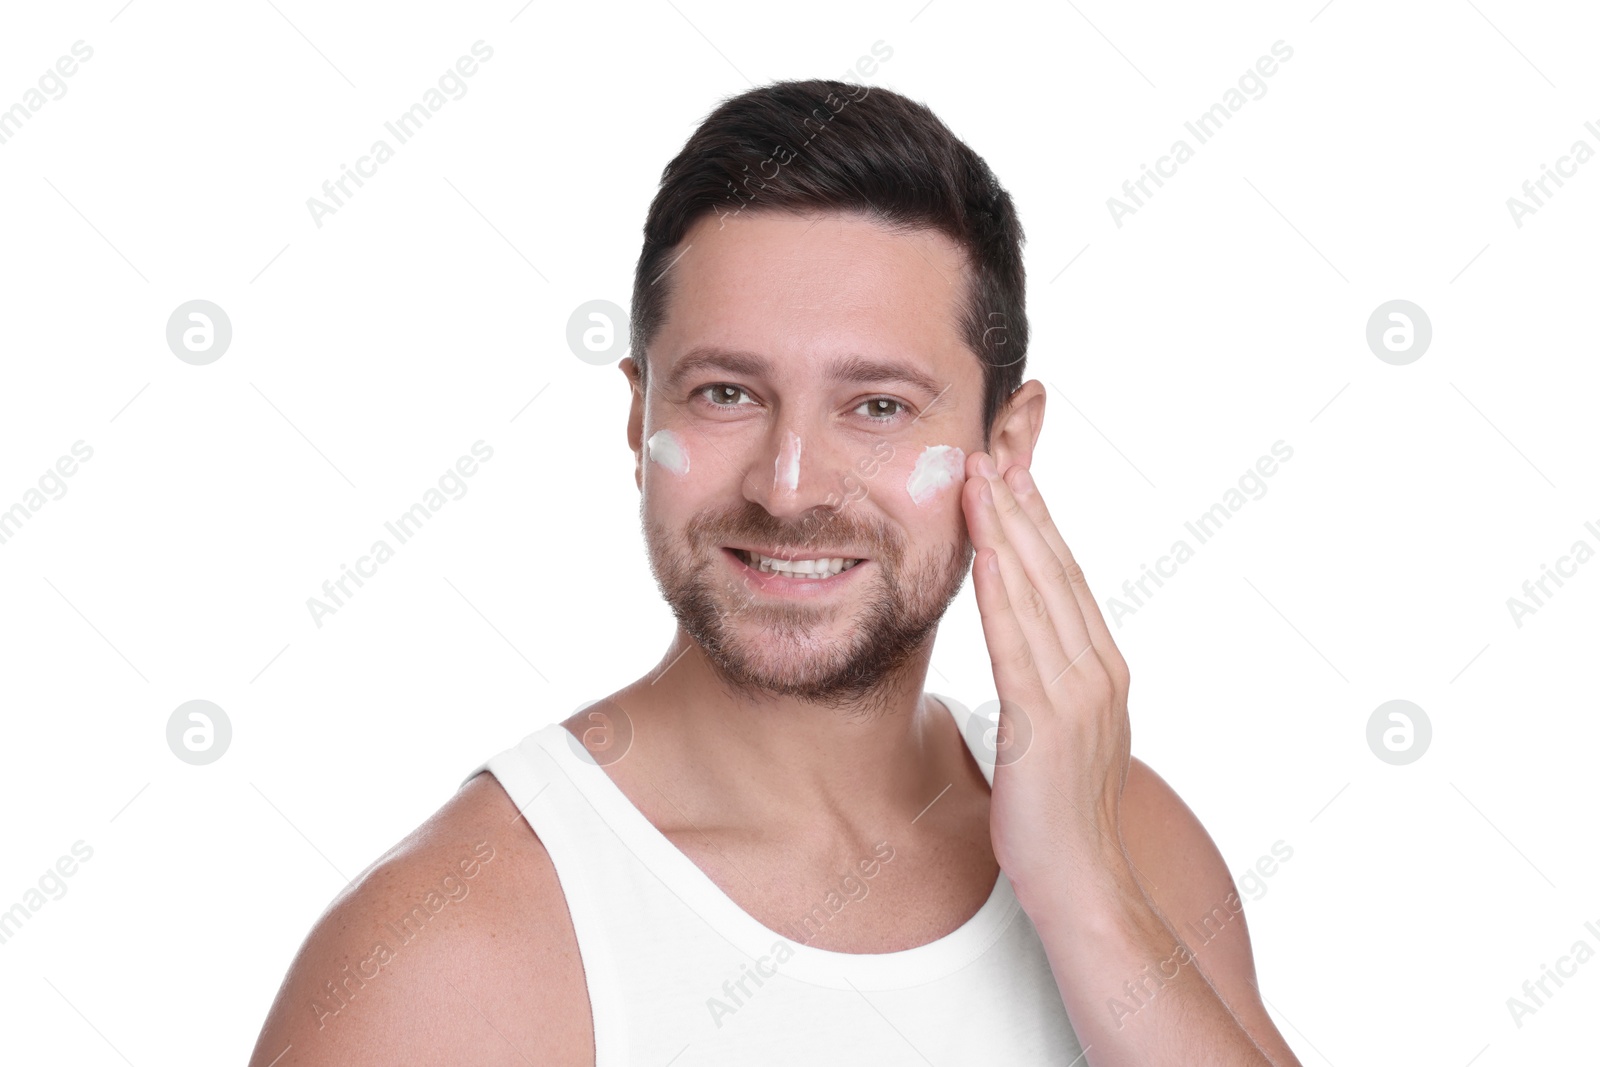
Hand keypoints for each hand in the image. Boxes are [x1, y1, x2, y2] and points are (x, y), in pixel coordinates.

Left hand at [961, 451, 1135, 905]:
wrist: (1083, 882)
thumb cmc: (1058, 817)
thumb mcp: (1061, 736)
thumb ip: (1049, 687)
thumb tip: (1025, 658)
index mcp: (1103, 670)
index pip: (1068, 580)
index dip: (1039, 525)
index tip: (1014, 478)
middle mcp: (1098, 671)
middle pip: (1055, 571)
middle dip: (1020, 508)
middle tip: (992, 453)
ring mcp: (1076, 694)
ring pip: (1037, 593)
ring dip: (1005, 531)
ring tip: (980, 480)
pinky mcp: (1045, 721)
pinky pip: (1017, 640)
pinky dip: (999, 589)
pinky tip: (981, 553)